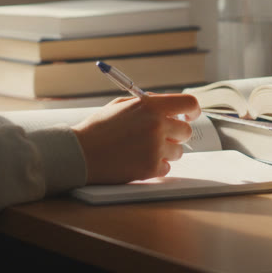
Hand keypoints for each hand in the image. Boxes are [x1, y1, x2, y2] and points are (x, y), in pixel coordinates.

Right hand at [71, 94, 201, 184]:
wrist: (80, 153)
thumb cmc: (99, 128)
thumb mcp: (122, 105)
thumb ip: (148, 104)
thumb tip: (170, 108)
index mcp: (151, 106)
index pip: (189, 104)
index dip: (192, 111)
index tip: (188, 117)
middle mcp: (157, 126)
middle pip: (186, 132)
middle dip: (176, 134)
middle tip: (160, 136)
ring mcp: (155, 148)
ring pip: (177, 152)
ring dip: (165, 152)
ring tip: (142, 149)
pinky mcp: (151, 168)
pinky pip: (166, 168)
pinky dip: (155, 166)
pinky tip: (137, 161)